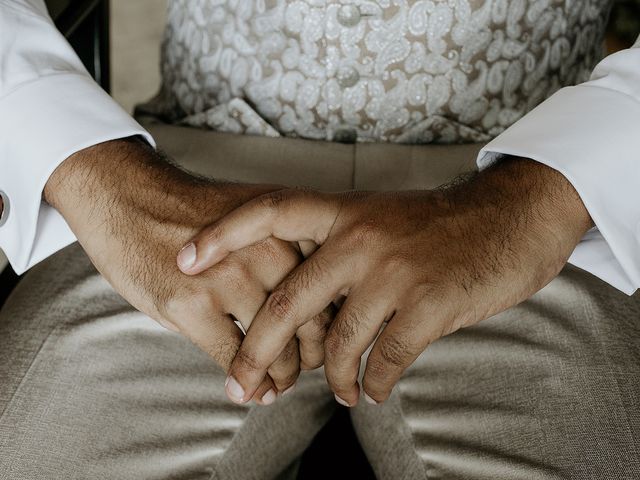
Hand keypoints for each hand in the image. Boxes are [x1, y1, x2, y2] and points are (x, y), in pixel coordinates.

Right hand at [43, 137, 320, 402]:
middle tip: (302, 371)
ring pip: (275, 346)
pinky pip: (235, 358)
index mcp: (288, 227)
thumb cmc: (193, 214)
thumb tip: (316, 307)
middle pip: (311, 321)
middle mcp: (268, 250)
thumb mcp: (253, 220)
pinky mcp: (193, 304)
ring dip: (279, 376)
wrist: (129, 200)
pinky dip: (245, 382)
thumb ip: (287, 251)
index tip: (322, 344)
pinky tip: (244, 388)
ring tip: (275, 385)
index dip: (332, 326)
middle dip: (310, 357)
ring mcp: (231, 277)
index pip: (329, 290)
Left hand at [180, 157, 593, 405]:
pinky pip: (386, 359)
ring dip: (329, 378)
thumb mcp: (379, 221)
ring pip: (337, 340)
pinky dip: (375, 384)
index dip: (223, 232)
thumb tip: (302, 305)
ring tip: (335, 392)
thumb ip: (337, 254)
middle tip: (238, 383)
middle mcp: (361, 237)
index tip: (186, 258)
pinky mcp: (428, 303)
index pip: (270, 211)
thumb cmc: (436, 227)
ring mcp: (394, 271)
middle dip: (257, 348)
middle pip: (289, 299)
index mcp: (344, 212)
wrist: (507, 221)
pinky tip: (373, 392)